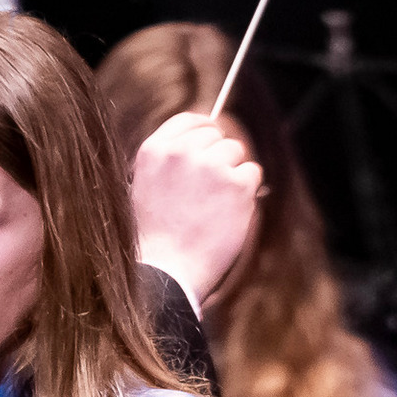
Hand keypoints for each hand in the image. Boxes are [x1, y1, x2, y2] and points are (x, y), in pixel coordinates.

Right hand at [131, 111, 263, 311]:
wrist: (166, 275)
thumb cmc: (154, 242)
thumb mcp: (144, 191)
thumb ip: (169, 163)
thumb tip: (201, 142)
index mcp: (153, 151)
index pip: (189, 120)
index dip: (203, 131)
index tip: (209, 144)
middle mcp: (182, 153)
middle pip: (216, 136)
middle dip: (216, 158)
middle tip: (206, 194)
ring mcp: (211, 167)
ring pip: (236, 153)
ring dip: (231, 176)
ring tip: (212, 210)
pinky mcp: (237, 185)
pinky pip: (252, 174)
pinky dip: (245, 193)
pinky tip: (225, 216)